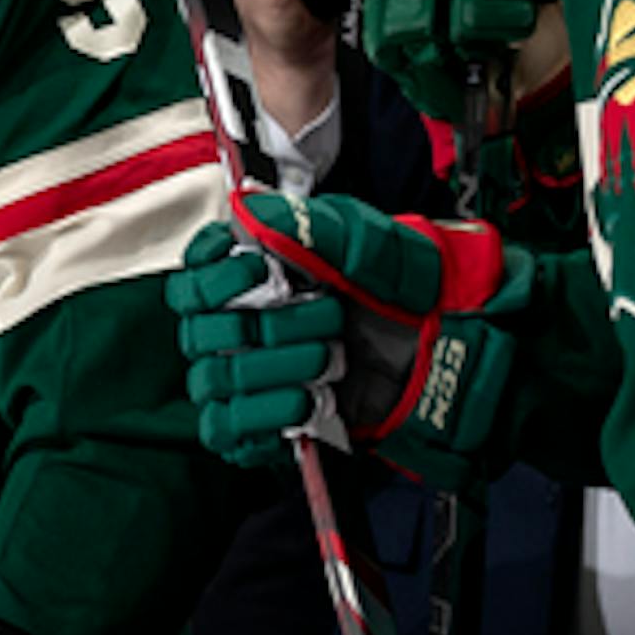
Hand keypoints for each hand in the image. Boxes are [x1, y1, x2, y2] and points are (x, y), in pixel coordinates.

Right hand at [166, 189, 531, 489]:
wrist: (440, 354)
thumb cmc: (399, 294)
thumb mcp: (370, 245)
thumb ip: (313, 226)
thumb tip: (252, 208)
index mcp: (248, 273)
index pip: (193, 271)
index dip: (215, 273)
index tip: (261, 272)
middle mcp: (232, 324)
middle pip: (204, 328)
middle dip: (267, 324)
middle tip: (327, 318)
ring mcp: (237, 377)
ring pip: (216, 378)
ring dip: (273, 368)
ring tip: (327, 360)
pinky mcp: (251, 426)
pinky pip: (225, 426)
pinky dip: (263, 414)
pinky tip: (305, 401)